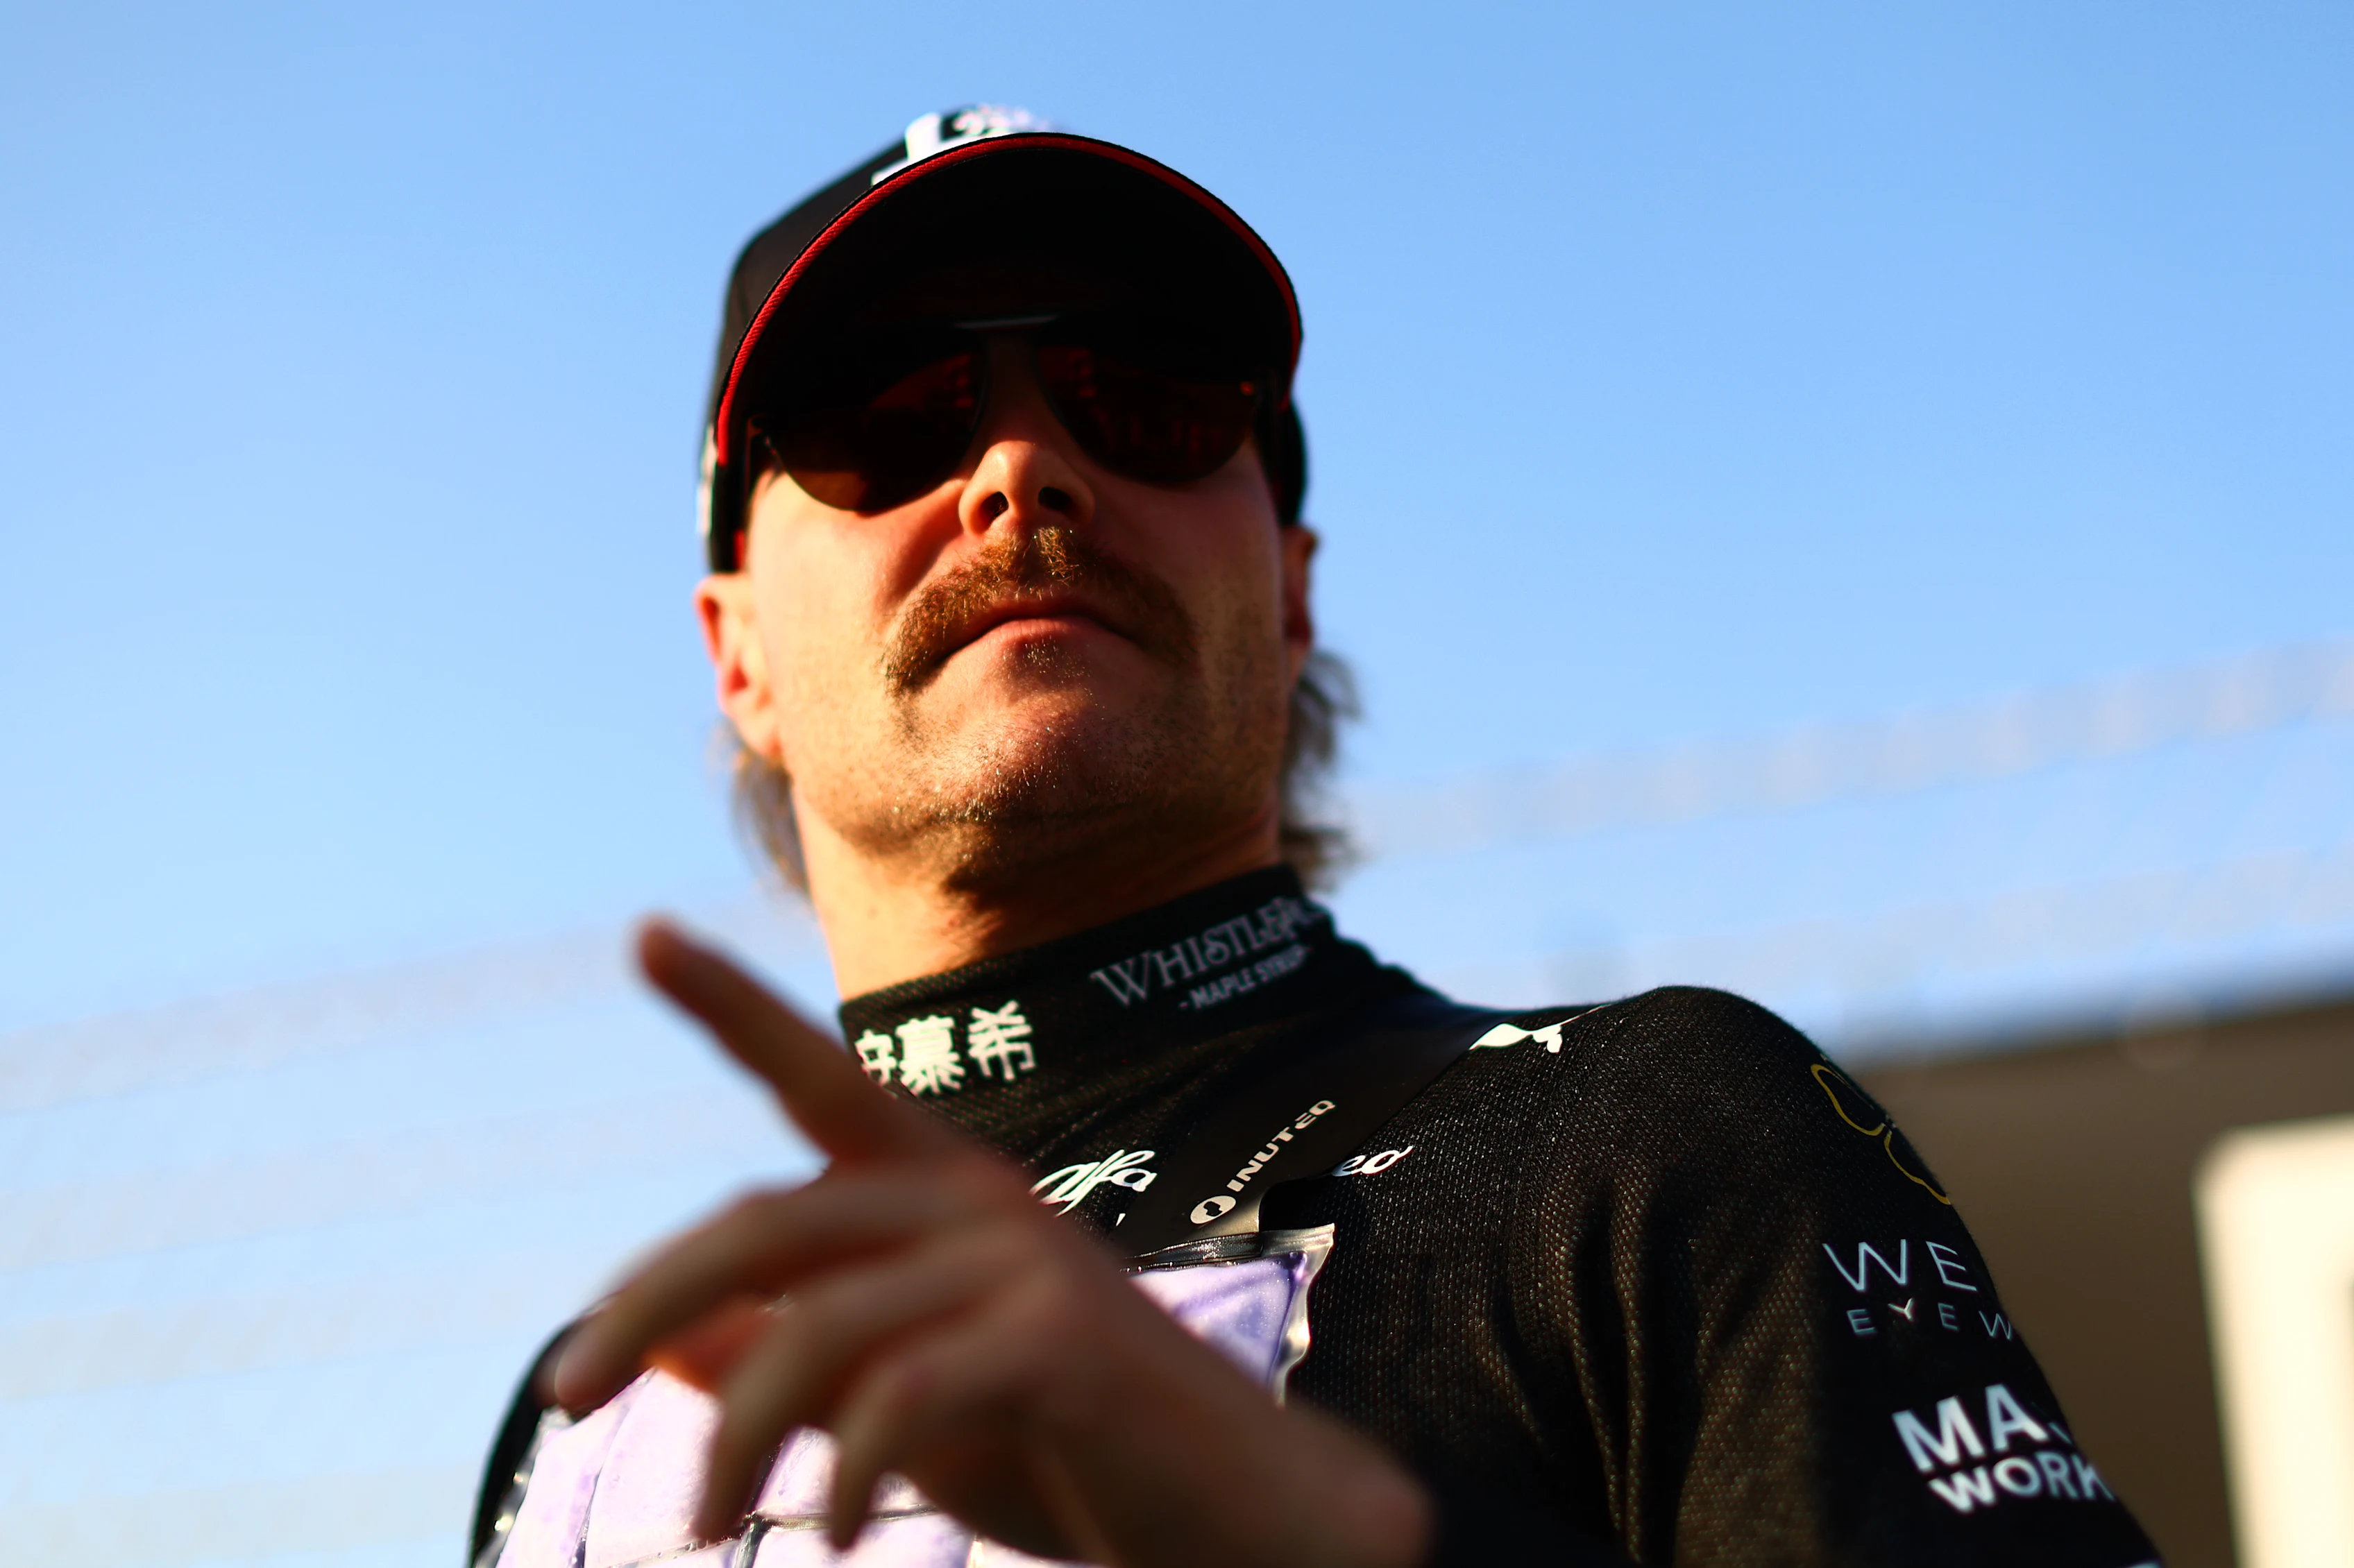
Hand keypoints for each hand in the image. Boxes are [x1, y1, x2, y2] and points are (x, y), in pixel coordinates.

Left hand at [549, 920, 1432, 1567]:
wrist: (1237, 1515)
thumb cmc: (1061, 1447)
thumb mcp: (899, 1405)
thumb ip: (788, 1363)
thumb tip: (657, 1340)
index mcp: (940, 1190)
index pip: (815, 1079)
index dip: (729, 1007)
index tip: (643, 936)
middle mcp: (976, 1198)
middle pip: (763, 1224)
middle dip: (644, 1302)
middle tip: (560, 1395)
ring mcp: (1023, 1260)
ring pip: (811, 1327)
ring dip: (735, 1439)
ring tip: (698, 1526)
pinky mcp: (1059, 1338)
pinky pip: (900, 1397)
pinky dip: (848, 1475)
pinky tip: (837, 1535)